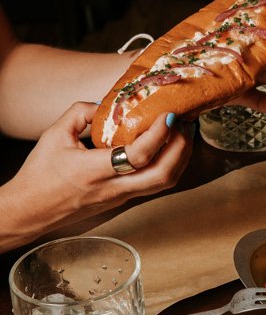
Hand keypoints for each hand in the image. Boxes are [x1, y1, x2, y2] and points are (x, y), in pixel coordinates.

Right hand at [1, 102, 191, 250]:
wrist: (30, 211)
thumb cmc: (40, 174)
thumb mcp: (54, 135)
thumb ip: (81, 113)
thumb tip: (106, 103)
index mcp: (94, 171)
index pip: (138, 156)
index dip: (159, 135)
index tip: (169, 116)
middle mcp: (113, 188)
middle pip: (163, 175)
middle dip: (182, 148)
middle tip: (186, 124)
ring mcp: (122, 197)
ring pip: (165, 184)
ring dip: (181, 158)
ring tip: (183, 134)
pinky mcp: (125, 200)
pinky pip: (156, 185)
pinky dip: (170, 165)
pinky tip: (170, 148)